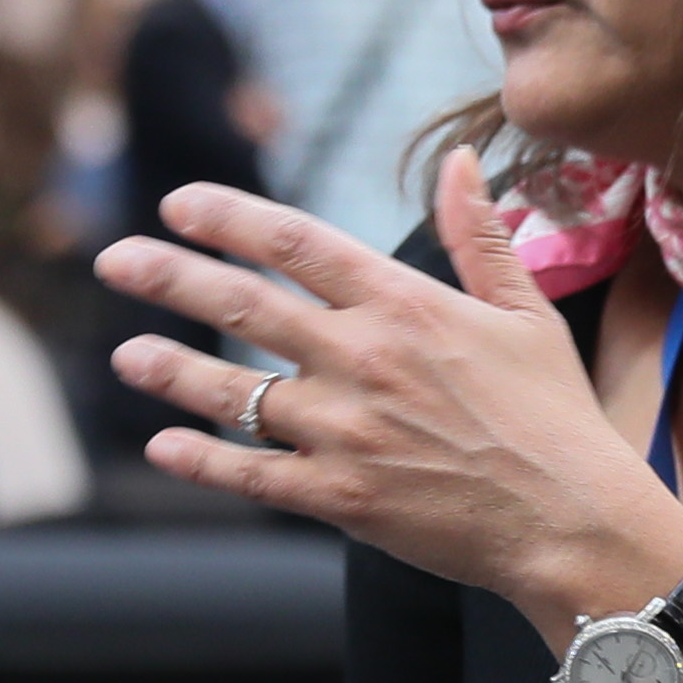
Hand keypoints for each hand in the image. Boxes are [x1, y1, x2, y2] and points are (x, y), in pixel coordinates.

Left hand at [100, 150, 682, 638]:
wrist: (569, 521)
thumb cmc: (554, 417)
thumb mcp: (525, 312)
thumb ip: (479, 235)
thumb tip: (458, 162)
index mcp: (404, 304)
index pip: (293, 243)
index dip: (226, 218)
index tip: (177, 204)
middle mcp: (363, 359)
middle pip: (242, 304)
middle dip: (169, 276)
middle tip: (114, 260)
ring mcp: (345, 431)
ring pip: (234, 391)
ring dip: (171, 370)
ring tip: (125, 356)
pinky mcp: (340, 497)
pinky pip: (252, 474)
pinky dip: (203, 459)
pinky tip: (164, 445)